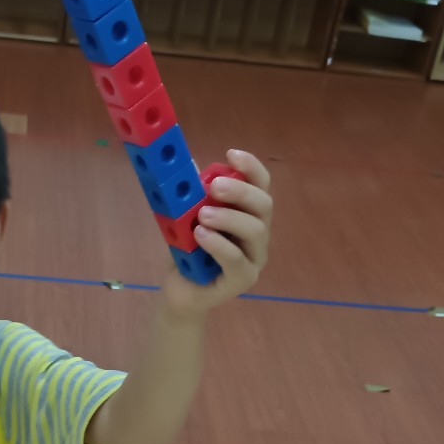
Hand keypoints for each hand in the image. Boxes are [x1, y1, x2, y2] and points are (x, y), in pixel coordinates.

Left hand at [161, 148, 272, 319]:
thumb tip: (188, 165)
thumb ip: (193, 197)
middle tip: (214, 186)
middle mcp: (258, 233)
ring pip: (255, 230)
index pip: (260, 185)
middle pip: (264, 205)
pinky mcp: (243, 279)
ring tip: (202, 215)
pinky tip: (200, 235)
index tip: (231, 153)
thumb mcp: (187, 219)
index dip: (251, 167)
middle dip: (240, 190)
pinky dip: (218, 244)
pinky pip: (237, 259)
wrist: (180, 290)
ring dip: (228, 217)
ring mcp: (254, 258)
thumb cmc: (188, 252)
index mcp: (248, 213)